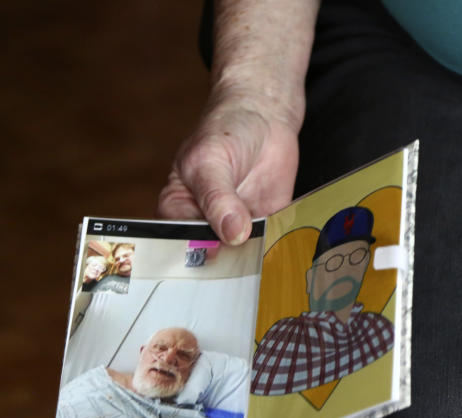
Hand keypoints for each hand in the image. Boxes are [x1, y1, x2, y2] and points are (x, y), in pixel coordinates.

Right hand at [158, 92, 299, 244]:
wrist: (265, 115)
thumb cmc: (226, 129)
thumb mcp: (212, 160)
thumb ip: (218, 198)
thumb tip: (231, 233)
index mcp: (178, 209)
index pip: (181, 242)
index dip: (197, 251)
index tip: (216, 251)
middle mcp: (205, 223)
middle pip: (213, 255)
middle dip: (229, 258)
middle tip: (244, 247)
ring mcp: (237, 226)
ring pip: (244, 255)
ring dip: (256, 255)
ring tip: (264, 243)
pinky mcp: (266, 225)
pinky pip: (272, 243)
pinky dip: (279, 245)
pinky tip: (283, 240)